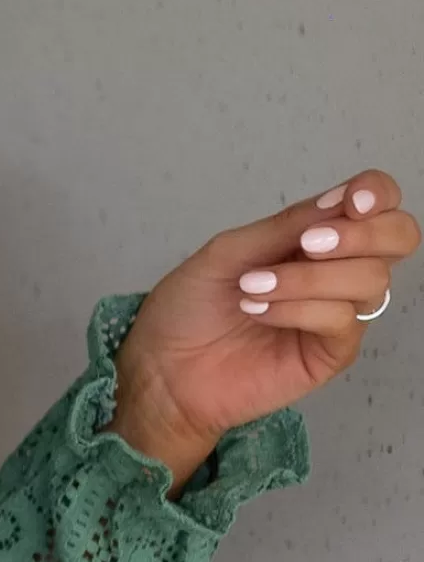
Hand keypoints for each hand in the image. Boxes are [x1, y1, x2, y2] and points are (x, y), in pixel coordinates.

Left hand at [112, 168, 417, 465]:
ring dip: (309, 277)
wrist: (163, 367)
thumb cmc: (191, 306)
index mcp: (317, 238)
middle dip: (364, 233)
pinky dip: (300, 308)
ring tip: (252, 286)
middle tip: (309, 243)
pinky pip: (342, 320)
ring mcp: (339, 314)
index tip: (350, 201)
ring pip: (370, 280)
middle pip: (399, 239)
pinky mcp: (331, 354)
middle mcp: (338, 272)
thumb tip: (341, 199)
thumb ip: (286, 226)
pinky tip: (259, 311)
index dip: (377, 194)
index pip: (379, 206)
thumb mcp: (230, 250)